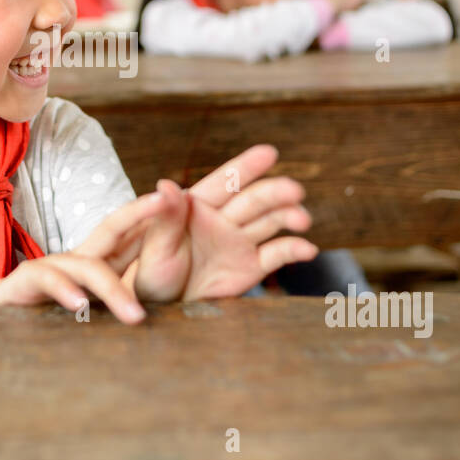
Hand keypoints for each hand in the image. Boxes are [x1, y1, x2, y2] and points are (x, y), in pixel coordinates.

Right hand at [0, 189, 172, 322]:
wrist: (0, 325)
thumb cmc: (49, 318)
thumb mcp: (91, 309)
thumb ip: (121, 302)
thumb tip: (160, 312)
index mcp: (97, 263)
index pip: (127, 233)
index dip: (151, 215)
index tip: (183, 198)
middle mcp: (76, 259)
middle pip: (110, 228)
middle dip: (138, 213)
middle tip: (164, 203)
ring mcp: (52, 268)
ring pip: (87, 268)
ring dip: (113, 291)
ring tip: (136, 316)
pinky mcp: (26, 282)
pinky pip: (48, 280)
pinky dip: (65, 292)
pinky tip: (80, 305)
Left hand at [134, 145, 317, 300]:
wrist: (163, 307)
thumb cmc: (151, 272)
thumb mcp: (155, 246)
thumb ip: (165, 217)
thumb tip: (165, 185)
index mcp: (198, 206)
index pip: (226, 181)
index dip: (247, 166)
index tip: (269, 152)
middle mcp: (224, 218)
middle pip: (254, 200)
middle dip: (275, 193)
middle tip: (294, 190)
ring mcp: (240, 241)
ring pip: (270, 222)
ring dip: (288, 216)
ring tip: (302, 219)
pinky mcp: (252, 266)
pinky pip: (276, 254)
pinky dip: (293, 250)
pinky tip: (308, 249)